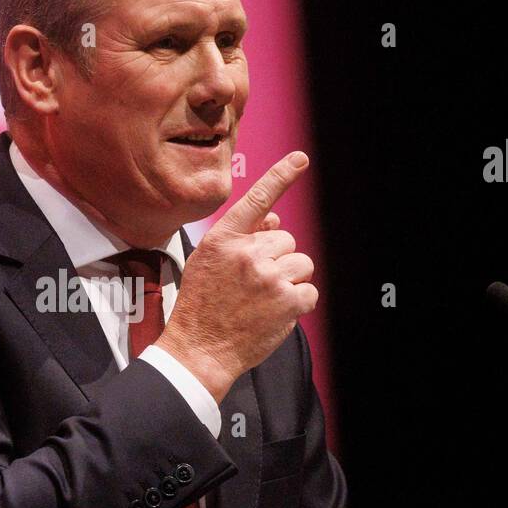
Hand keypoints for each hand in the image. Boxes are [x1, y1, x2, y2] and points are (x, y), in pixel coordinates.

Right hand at [156, 152, 316, 403]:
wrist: (198, 349)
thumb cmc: (201, 306)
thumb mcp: (207, 263)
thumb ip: (240, 239)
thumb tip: (275, 220)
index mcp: (223, 239)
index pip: (257, 200)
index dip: (281, 175)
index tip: (300, 158)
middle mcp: (247, 253)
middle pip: (287, 241)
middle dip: (278, 260)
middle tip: (255, 284)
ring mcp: (268, 277)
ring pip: (302, 264)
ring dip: (290, 281)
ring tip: (265, 299)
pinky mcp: (286, 302)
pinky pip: (309, 291)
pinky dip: (298, 303)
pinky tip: (275, 313)